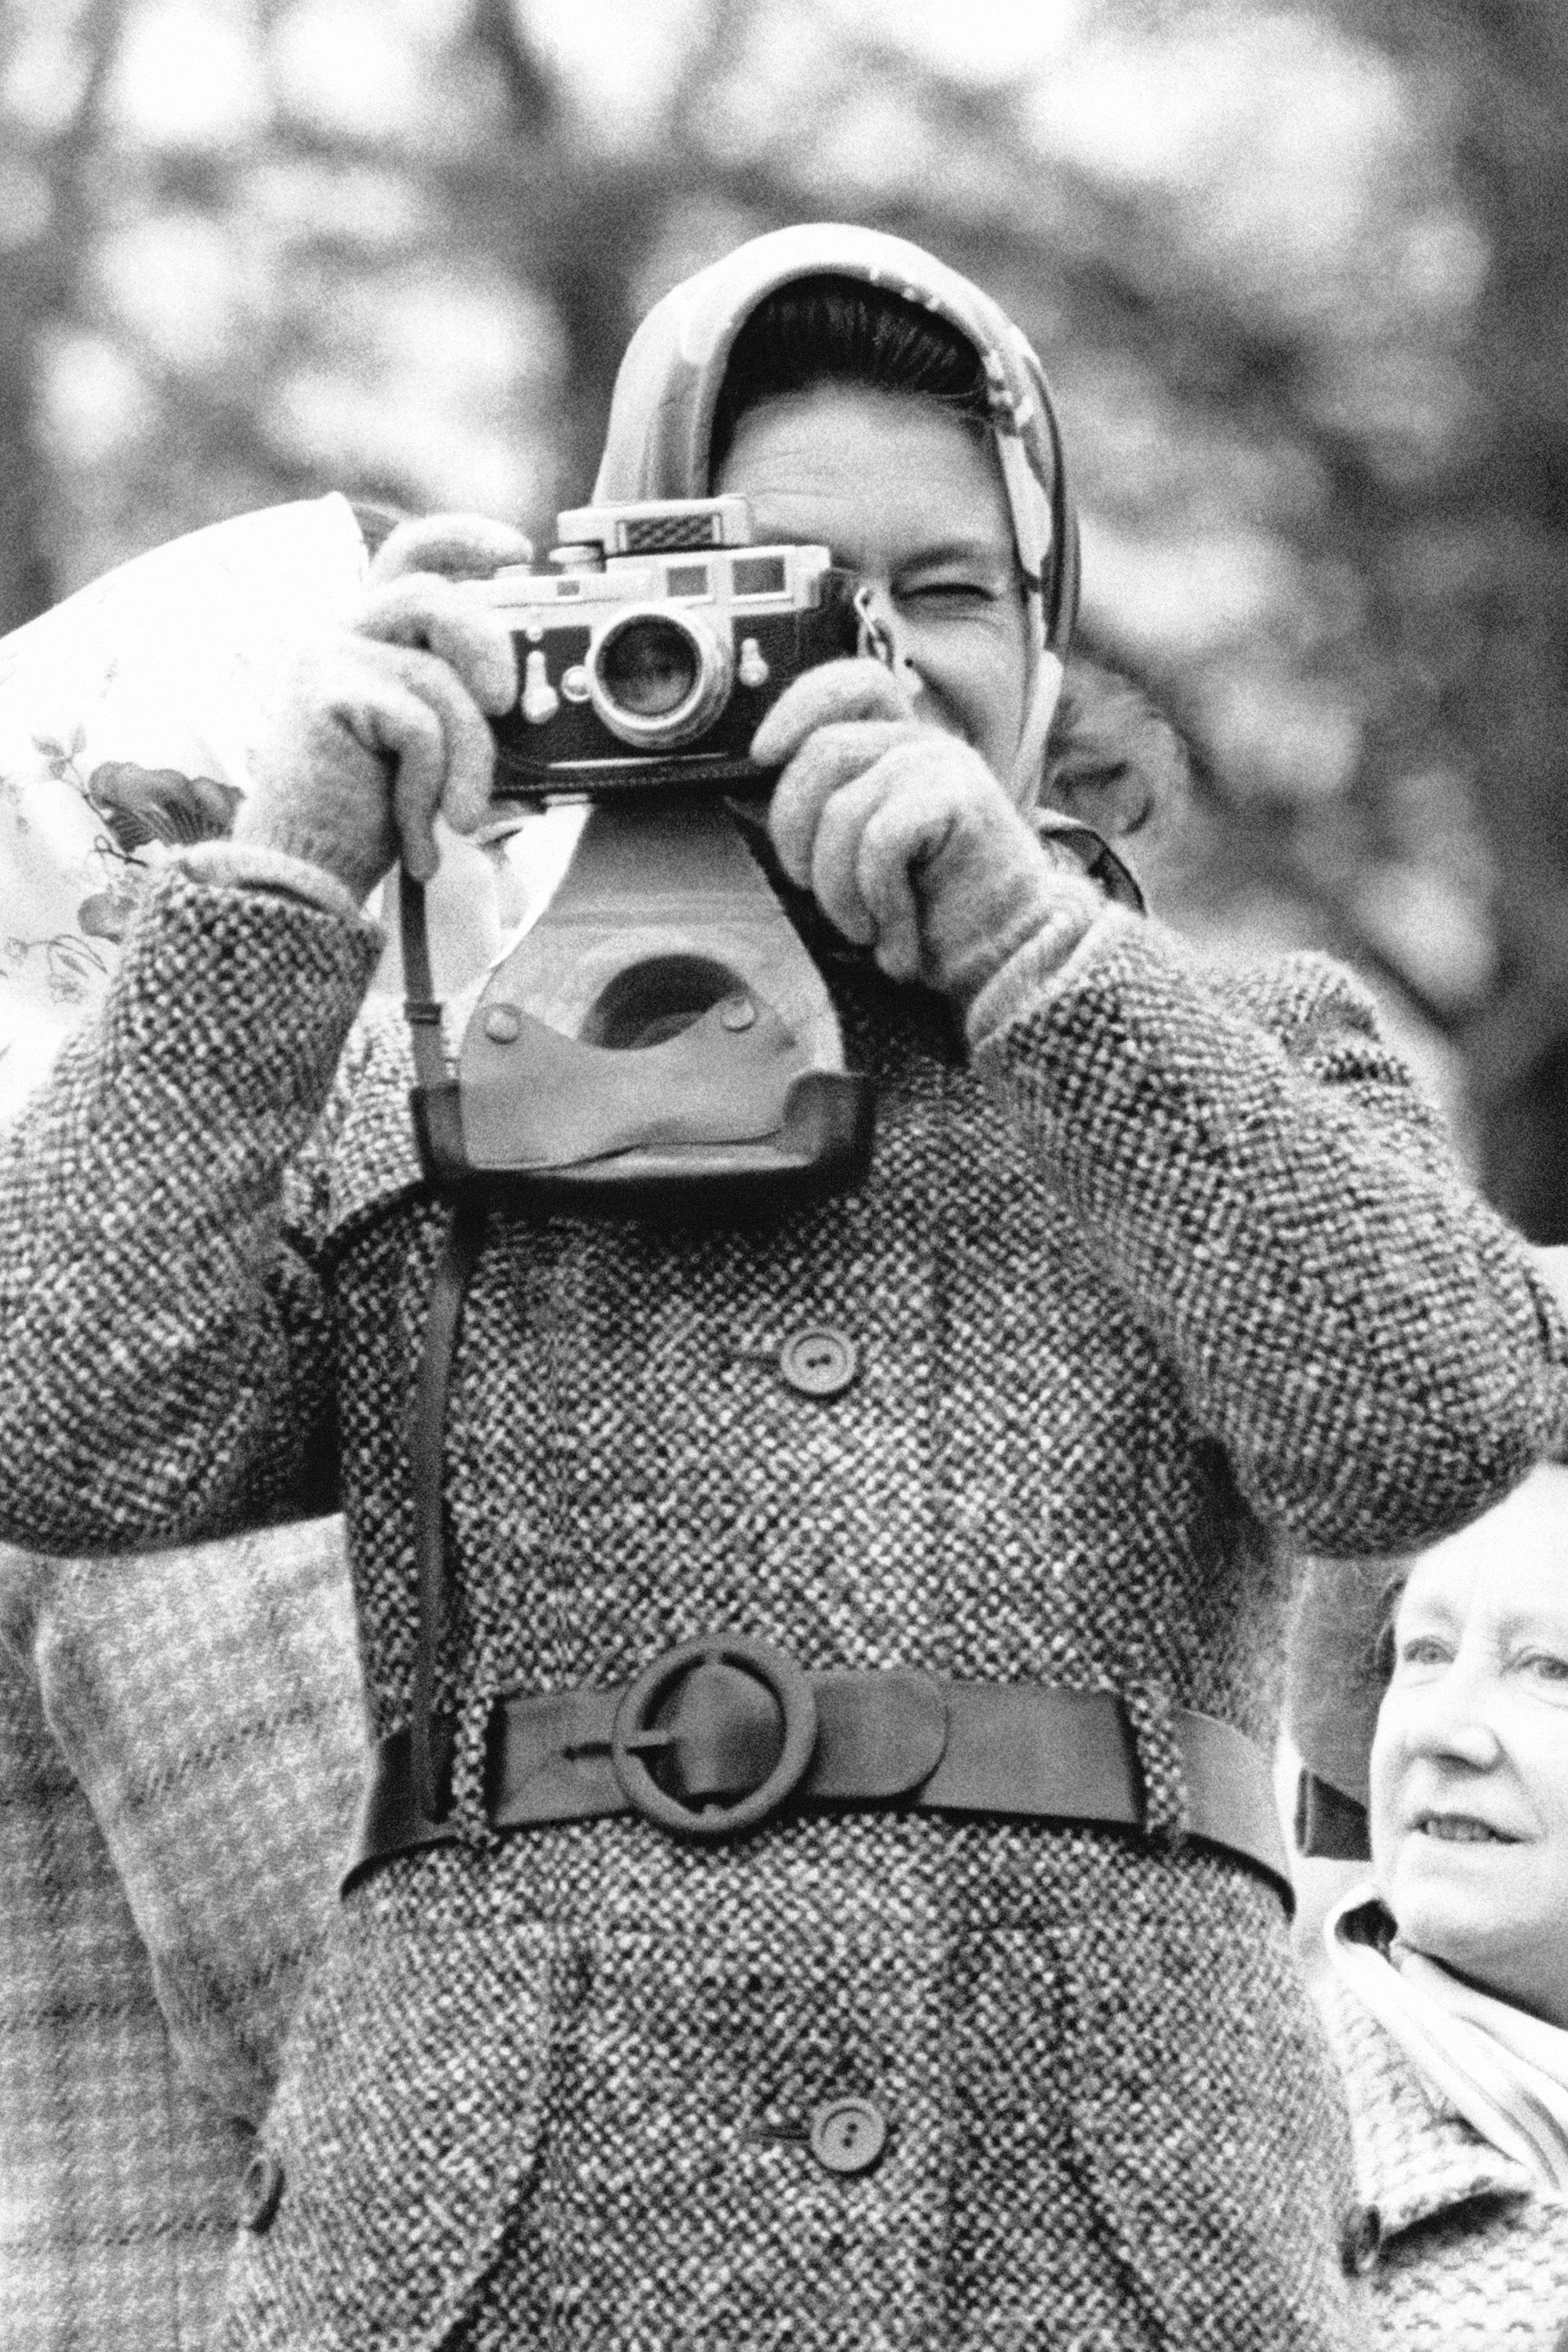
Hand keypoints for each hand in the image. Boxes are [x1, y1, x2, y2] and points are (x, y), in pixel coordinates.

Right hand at [235, 517, 530, 900]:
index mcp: (368, 637)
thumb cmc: (370, 817)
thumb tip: (534, 694)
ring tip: (459, 815)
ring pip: (438, 676)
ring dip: (469, 754)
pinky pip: (421, 727)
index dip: (465, 540)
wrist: (307, 874)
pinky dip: (433, 786)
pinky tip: (418, 830)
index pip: (410, 553)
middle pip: (433, 596)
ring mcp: (329, 660)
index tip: (519, 552)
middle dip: (487, 650)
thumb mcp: (435, 749)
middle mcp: (341, 635)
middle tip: (503, 707)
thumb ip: (465, 704)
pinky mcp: (328, 695)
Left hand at [753, 659, 1099, 1009]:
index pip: (851, 684)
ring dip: (836, 887)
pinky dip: (876, 899)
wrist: (1005, 955)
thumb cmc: (928, 914)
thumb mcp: (861, 852)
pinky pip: (878, 841)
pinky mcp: (960, 797)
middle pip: (821, 751)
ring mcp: (944, 765)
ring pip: (842, 808)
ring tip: (865, 930)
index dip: (798, 707)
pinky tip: (897, 933)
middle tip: (812, 890)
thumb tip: (755, 787)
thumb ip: (827, 806)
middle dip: (794, 833)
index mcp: (900, 745)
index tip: (763, 756)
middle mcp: (923, 743)